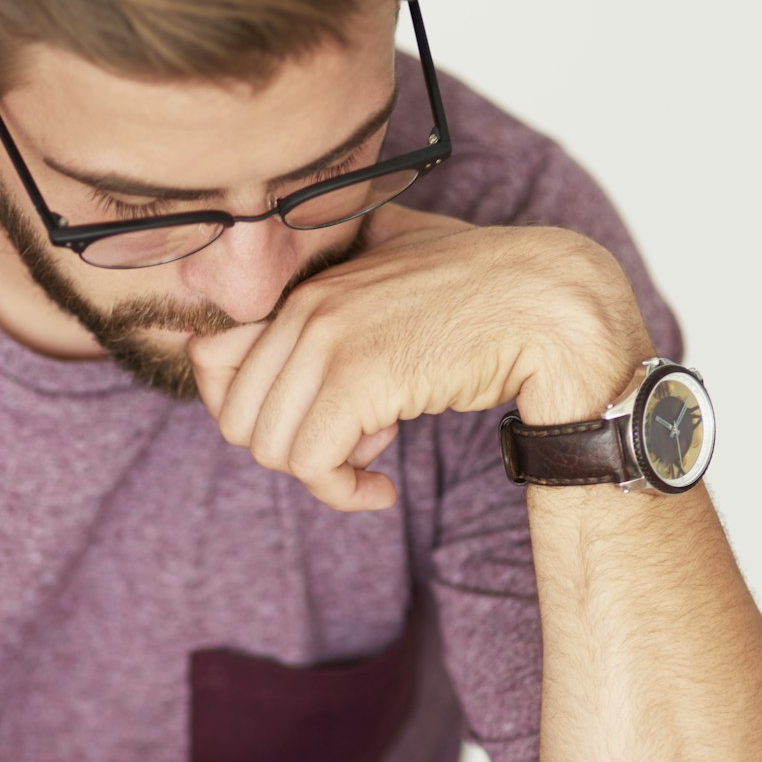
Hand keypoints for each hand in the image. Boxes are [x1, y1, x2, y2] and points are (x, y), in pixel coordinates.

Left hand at [188, 204, 653, 511]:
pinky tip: (382, 489)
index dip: (253, 412)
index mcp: (304, 285)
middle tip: (351, 448)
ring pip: (269, 447)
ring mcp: (328, 339)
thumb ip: (344, 272)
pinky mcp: (359, 380)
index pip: (211, 362)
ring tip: (376, 459)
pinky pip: (311, 465)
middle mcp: (306, 307)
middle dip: (289, 449)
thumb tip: (295, 304)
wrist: (550, 305)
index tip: (306, 428)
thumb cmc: (486, 290)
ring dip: (322, 474)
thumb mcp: (397, 267)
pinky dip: (343, 493)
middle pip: (237, 416)